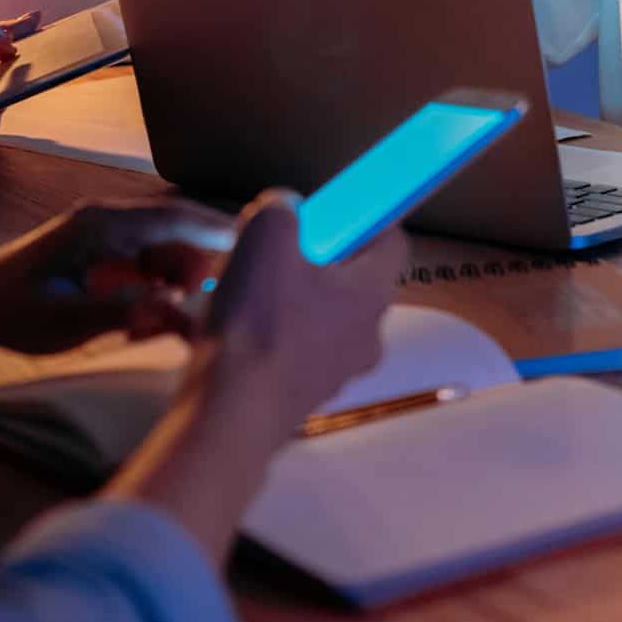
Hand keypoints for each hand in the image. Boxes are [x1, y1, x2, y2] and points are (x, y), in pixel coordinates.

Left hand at [0, 200, 237, 354]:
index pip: (176, 218)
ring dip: (179, 284)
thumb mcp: (64, 320)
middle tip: (217, 307)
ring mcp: (109, 234)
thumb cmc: (13, 311)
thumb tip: (171, 310)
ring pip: (168, 251)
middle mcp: (112, 221)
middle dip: (202, 268)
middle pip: (179, 234)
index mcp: (104, 226)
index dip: (220, 229)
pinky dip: (161, 289)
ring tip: (177, 323)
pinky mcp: (107, 251)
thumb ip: (120, 312)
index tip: (259, 246)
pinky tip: (153, 321)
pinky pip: (150, 264)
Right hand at [104, 192, 403, 561]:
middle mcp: (368, 335)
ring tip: (250, 292)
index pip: (392, 242)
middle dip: (318, 259)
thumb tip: (284, 209)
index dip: (363, 218)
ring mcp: (340, 371)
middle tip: (278, 251)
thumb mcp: (265, 238)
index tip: (330, 211)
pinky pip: (299, 350)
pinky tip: (241, 330)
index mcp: (373, 294)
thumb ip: (280, 210)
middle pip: (354, 280)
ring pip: (323, 316)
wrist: (230, 413)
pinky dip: (277, 334)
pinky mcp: (307, 395)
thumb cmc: (258, 323)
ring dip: (294, 298)